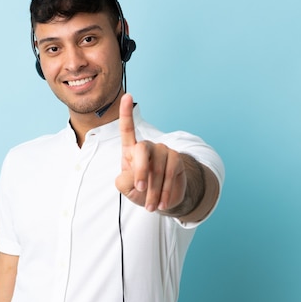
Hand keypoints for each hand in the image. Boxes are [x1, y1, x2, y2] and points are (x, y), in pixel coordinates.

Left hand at [115, 94, 186, 212]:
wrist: (161, 200)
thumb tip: (134, 175)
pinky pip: (171, 173)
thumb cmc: (140, 189)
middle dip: (141, 170)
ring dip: (153, 189)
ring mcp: (163, 151)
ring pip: (157, 167)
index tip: (127, 96)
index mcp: (130, 149)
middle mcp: (148, 146)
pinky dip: (165, 190)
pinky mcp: (176, 160)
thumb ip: (124, 180)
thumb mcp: (126, 187)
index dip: (126, 112)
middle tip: (139, 188)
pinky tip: (162, 202)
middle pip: (142, 149)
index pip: (127, 128)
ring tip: (150, 205)